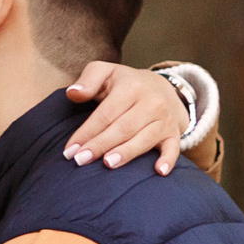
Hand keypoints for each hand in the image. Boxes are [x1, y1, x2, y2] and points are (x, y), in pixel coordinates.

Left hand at [64, 61, 191, 175]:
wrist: (162, 88)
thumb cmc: (126, 84)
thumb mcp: (106, 72)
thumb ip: (88, 79)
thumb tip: (73, 93)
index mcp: (131, 87)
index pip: (105, 114)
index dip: (87, 132)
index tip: (70, 150)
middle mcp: (151, 103)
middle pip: (123, 128)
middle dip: (100, 145)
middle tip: (81, 160)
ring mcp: (164, 119)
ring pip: (144, 139)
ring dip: (126, 153)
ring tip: (108, 164)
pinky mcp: (173, 133)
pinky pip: (173, 148)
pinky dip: (168, 160)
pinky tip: (159, 172)